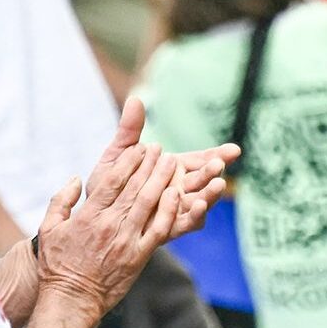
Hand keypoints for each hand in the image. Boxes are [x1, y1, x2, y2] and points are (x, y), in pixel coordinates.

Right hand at [36, 142, 179, 315]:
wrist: (71, 300)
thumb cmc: (57, 265)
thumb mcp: (49, 229)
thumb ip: (61, 201)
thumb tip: (75, 178)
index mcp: (88, 216)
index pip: (112, 181)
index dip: (128, 161)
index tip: (138, 147)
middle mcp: (108, 225)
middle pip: (134, 187)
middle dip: (148, 164)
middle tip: (159, 148)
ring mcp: (126, 240)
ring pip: (148, 203)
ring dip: (162, 179)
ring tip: (171, 162)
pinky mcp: (139, 255)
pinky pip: (158, 229)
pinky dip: (169, 210)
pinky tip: (177, 193)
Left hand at [99, 97, 238, 237]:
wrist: (92, 217)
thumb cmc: (109, 183)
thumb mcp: (119, 154)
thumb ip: (130, 129)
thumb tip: (135, 99)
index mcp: (173, 170)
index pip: (201, 161)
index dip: (218, 155)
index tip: (234, 150)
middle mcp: (178, 189)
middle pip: (203, 180)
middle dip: (213, 172)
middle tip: (219, 165)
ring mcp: (174, 210)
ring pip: (200, 202)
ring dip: (211, 194)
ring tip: (218, 185)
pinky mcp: (166, 228)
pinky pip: (185, 223)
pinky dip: (194, 216)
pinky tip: (199, 207)